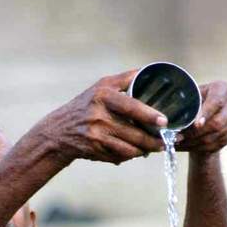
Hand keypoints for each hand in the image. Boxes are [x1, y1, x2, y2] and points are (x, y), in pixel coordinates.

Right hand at [37, 70, 168, 164]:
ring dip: (145, 150)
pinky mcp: (95, 150)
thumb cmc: (86, 105)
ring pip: (129, 148)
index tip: (164, 121)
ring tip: (157, 147)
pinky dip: (131, 155)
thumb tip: (151, 71)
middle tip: (168, 141)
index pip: (131, 106)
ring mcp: (96, 135)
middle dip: (153, 140)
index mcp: (103, 96)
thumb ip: (125, 79)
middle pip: (133, 133)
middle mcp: (98, 116)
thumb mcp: (101, 86)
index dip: (149, 115)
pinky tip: (138, 152)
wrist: (59, 130)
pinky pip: (120, 156)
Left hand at [177, 81, 226, 154]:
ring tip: (177, 142)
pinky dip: (196, 148)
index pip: (217, 102)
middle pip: (216, 123)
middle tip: (178, 136)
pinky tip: (183, 146)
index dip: (206, 113)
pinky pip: (212, 146)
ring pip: (213, 137)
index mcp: (223, 90)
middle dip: (195, 133)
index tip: (196, 124)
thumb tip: (175, 115)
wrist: (203, 114)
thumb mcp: (191, 95)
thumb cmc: (195, 100)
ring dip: (193, 142)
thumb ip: (187, 101)